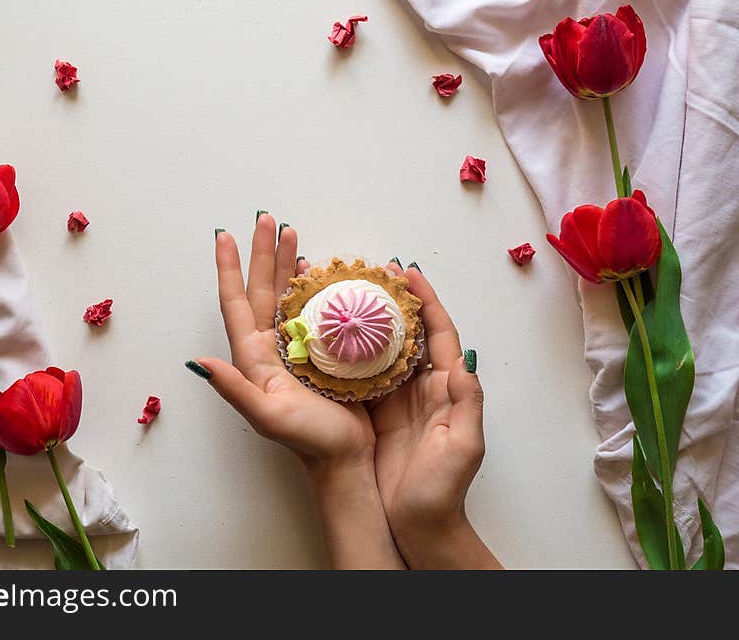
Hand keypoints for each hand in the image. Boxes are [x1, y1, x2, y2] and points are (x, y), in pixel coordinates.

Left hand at [191, 215, 402, 567]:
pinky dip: (313, 285)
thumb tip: (198, 362)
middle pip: (262, 289)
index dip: (229, 269)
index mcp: (254, 357)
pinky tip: (316, 268)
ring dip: (287, 263)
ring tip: (291, 233)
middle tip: (267, 218)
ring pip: (286, 294)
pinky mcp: (322, 351)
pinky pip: (314, 309)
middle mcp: (271, 346)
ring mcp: (297, 347)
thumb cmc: (309, 440)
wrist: (345, 458)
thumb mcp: (268, 415)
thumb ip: (235, 388)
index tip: (224, 235)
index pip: (236, 303)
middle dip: (263, 253)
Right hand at [368, 262, 500, 568]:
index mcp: (447, 388)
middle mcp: (422, 387)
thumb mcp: (465, 446)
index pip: (439, 333)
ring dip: (370, 322)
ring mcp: (397, 399)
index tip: (408, 273)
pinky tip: (333, 338)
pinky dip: (351, 353)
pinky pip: (363, 374)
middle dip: (394, 301)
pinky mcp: (375, 413)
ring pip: (383, 349)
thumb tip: (463, 360)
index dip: (426, 301)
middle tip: (371, 274)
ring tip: (349, 295)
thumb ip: (467, 402)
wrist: (420, 525)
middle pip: (409, 333)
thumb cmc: (445, 490)